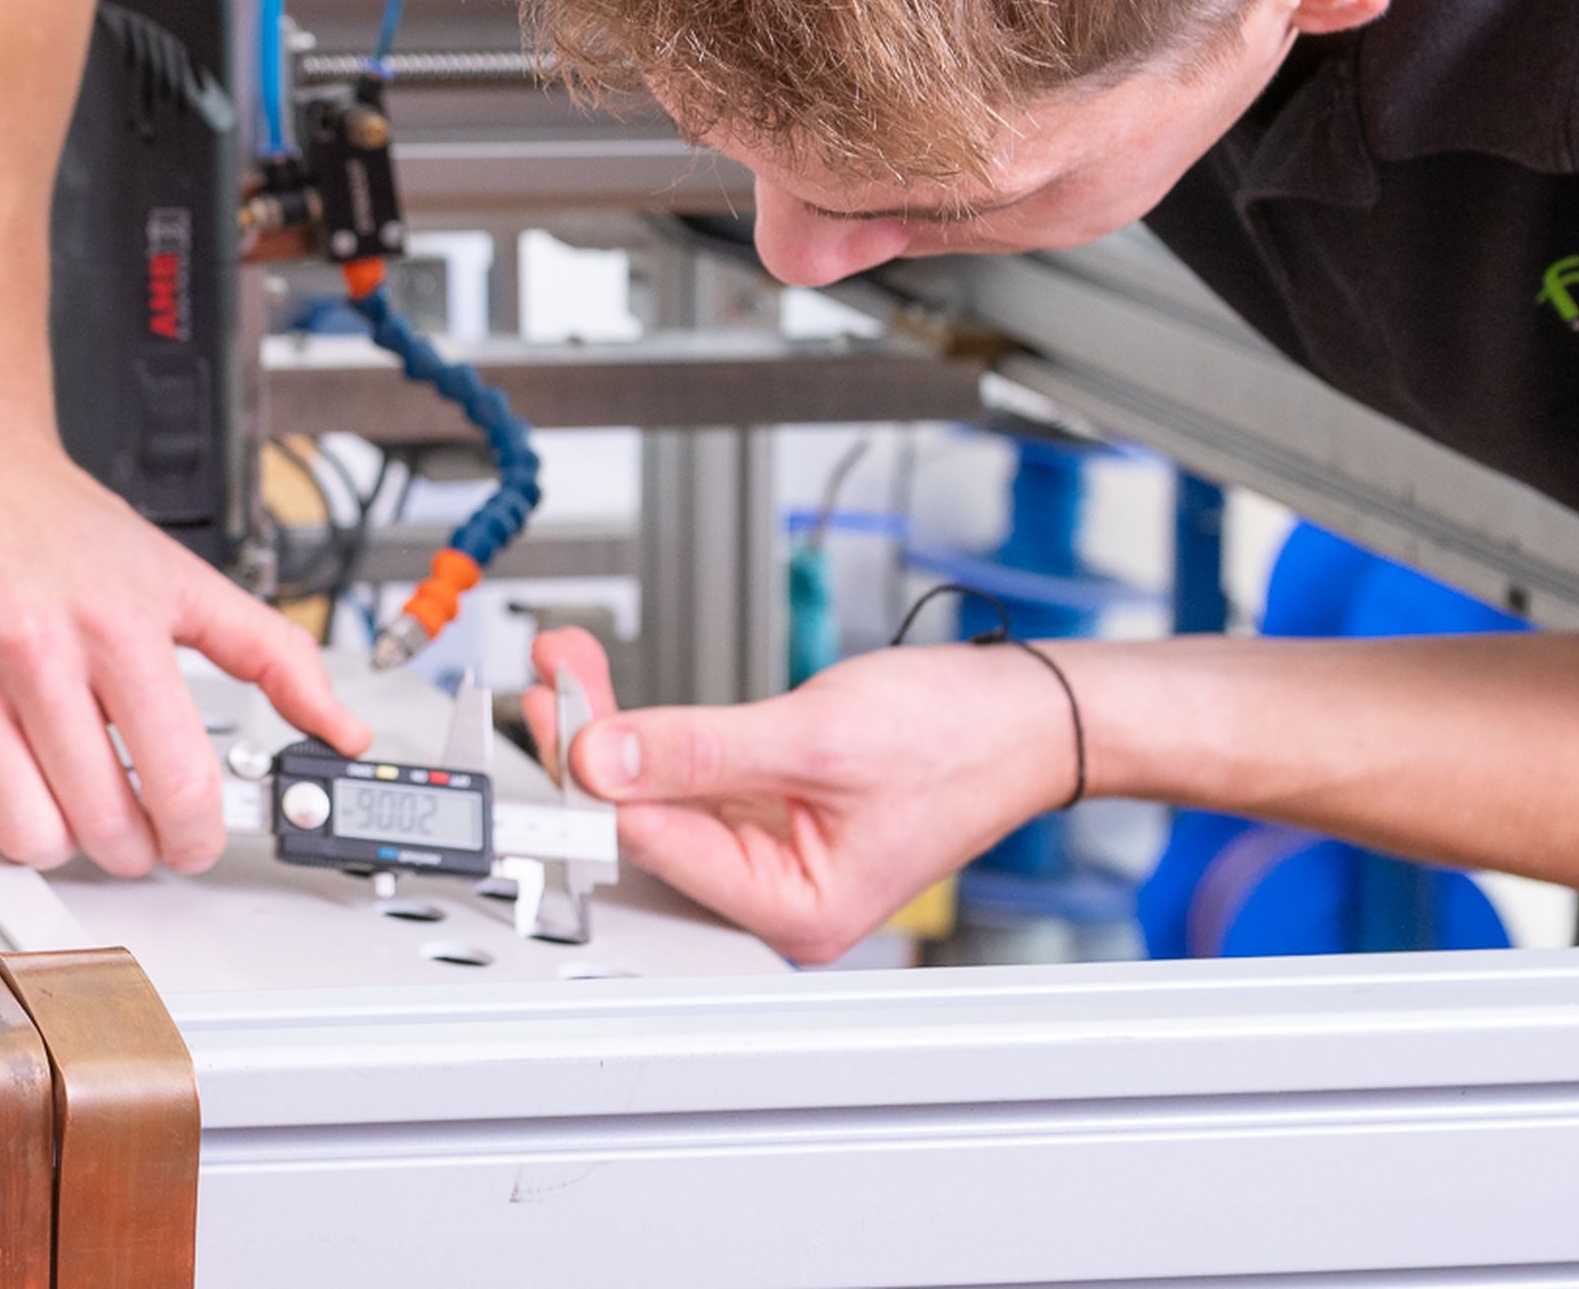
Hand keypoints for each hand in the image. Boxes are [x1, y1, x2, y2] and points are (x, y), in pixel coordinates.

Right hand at [0, 428, 365, 876]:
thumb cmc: (55, 518)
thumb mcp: (180, 574)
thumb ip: (271, 652)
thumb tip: (338, 725)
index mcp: (120, 627)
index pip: (179, 782)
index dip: (196, 837)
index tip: (190, 840)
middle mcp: (39, 651)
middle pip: (100, 822)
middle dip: (128, 846)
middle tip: (127, 826)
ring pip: (15, 829)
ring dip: (45, 845)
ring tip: (55, 810)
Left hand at [525, 626, 1072, 963]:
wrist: (1026, 714)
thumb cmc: (960, 741)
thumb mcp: (815, 737)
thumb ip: (701, 750)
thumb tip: (605, 759)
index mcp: (793, 910)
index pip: (658, 844)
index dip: (594, 780)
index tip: (551, 720)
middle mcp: (776, 895)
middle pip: (648, 821)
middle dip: (592, 744)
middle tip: (552, 676)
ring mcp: (772, 853)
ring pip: (662, 792)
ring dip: (615, 729)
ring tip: (571, 668)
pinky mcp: (771, 811)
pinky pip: (693, 774)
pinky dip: (656, 731)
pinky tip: (615, 696)